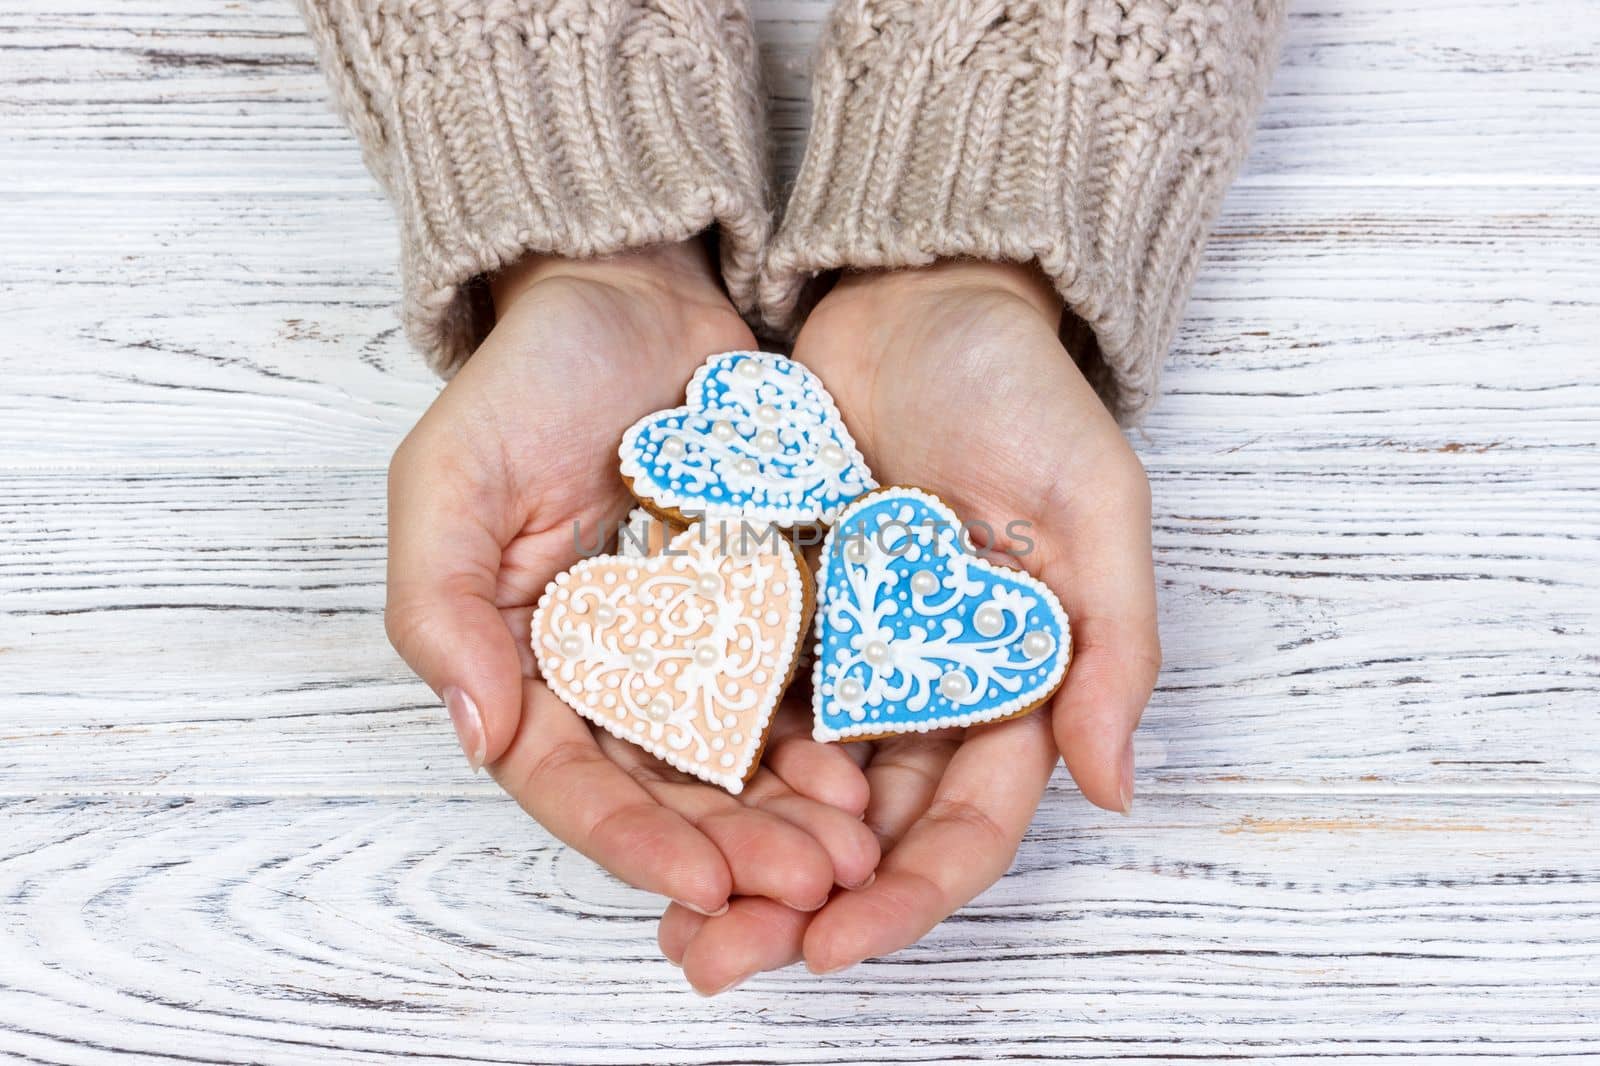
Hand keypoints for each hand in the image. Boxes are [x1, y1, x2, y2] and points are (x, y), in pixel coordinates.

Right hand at [385, 240, 877, 919]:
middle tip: (806, 888)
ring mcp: (692, 649)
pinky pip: (795, 691)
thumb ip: (441, 605)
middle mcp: (608, 676)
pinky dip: (827, 741)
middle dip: (733, 850)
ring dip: (790, 819)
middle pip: (667, 793)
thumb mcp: (449, 479)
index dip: (629, 841)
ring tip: (853, 854)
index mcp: (524, 664)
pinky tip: (870, 773)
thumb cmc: (527, 380)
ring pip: (740, 762)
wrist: (634, 295)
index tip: (701, 883)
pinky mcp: (763, 609)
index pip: (568, 781)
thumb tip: (475, 734)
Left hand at [659, 260, 1159, 988]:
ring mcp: (847, 657)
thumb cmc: (1021, 391)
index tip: (836, 942)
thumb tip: (1115, 788)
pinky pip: (734, 701)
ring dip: (736, 855)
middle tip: (721, 960)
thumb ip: (1112, 643)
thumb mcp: (1093, 502)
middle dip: (800, 903)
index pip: (966, 824)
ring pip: (792, 788)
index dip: (909, 895)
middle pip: (868, 832)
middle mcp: (927, 690)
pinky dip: (700, 760)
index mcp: (1013, 684)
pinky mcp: (778, 612)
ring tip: (672, 922)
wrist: (917, 297)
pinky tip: (645, 808)